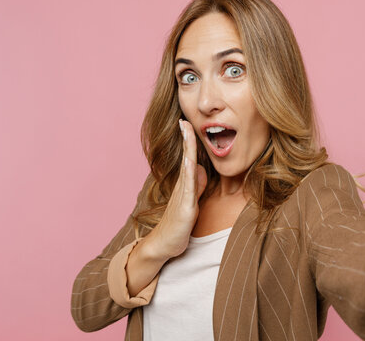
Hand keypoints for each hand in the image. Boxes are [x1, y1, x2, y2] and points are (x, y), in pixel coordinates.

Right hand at [147, 119, 206, 258]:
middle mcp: (182, 186)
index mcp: (185, 184)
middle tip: (185, 119)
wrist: (164, 245)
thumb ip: (196, 185)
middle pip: (186, 157)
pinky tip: (190, 161)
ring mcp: (183, 196)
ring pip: (187, 167)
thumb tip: (200, 168)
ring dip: (187, 149)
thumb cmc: (179, 224)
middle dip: (186, 138)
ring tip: (186, 131)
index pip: (189, 157)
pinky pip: (188, 187)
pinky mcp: (186, 208)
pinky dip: (189, 172)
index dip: (190, 141)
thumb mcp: (191, 201)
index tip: (188, 123)